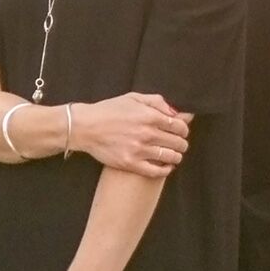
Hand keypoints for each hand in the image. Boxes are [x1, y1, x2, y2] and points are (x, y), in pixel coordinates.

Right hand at [67, 91, 190, 176]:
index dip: (184, 130)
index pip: (180, 126)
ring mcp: (139, 150)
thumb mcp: (133, 98)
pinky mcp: (131, 164)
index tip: (181, 132)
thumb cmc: (108, 111)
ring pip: (171, 157)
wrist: (85, 127)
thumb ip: (157, 102)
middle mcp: (147, 134)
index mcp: (150, 116)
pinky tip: (166, 167)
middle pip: (178, 143)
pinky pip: (156, 171)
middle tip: (178, 144)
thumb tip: (176, 113)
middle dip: (181, 143)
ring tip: (173, 155)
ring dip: (176, 156)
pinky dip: (166, 170)